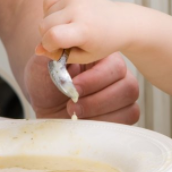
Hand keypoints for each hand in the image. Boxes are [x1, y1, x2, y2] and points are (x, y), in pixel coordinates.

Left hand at [24, 53, 139, 122]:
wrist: (46, 106)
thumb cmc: (46, 83)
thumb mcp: (41, 66)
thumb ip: (50, 55)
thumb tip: (53, 46)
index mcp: (103, 58)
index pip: (115, 65)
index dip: (96, 79)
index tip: (73, 87)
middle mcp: (119, 75)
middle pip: (128, 86)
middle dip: (97, 100)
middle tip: (71, 106)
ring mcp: (124, 96)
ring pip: (129, 106)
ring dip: (100, 113)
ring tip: (74, 114)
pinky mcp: (125, 114)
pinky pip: (128, 119)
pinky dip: (105, 124)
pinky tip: (85, 123)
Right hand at [36, 0, 132, 63]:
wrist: (121, 22)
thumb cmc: (103, 42)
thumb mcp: (84, 56)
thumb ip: (60, 55)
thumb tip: (38, 49)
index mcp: (85, 30)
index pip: (52, 36)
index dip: (49, 46)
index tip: (57, 50)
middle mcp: (79, 10)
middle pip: (43, 25)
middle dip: (48, 36)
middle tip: (64, 41)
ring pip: (45, 14)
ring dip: (51, 24)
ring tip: (69, 28)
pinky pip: (48, 1)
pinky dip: (51, 10)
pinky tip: (65, 16)